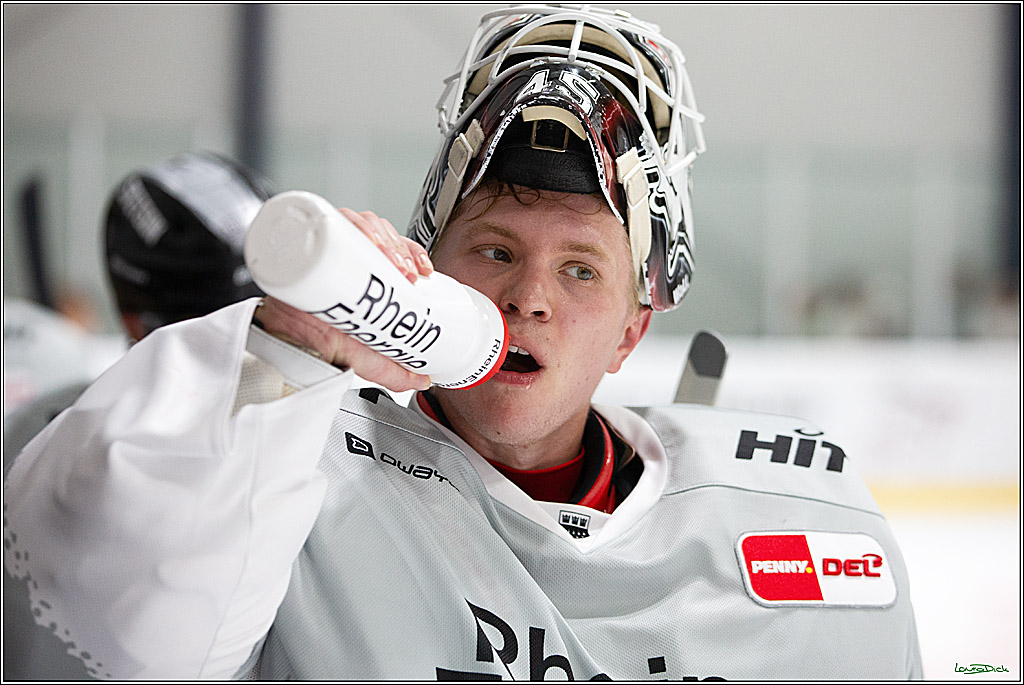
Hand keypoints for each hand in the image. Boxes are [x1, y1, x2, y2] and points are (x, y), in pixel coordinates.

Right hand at [253, 208, 433, 391]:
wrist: (290, 346)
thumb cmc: (323, 342)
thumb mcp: (370, 358)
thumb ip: (397, 371)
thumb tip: (423, 379)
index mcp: (368, 273)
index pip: (397, 249)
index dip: (414, 253)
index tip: (423, 270)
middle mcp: (350, 257)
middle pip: (381, 233)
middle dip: (399, 247)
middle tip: (406, 272)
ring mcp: (330, 248)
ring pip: (361, 223)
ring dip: (380, 234)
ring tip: (388, 258)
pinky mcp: (309, 244)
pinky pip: (331, 220)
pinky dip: (350, 221)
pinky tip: (363, 236)